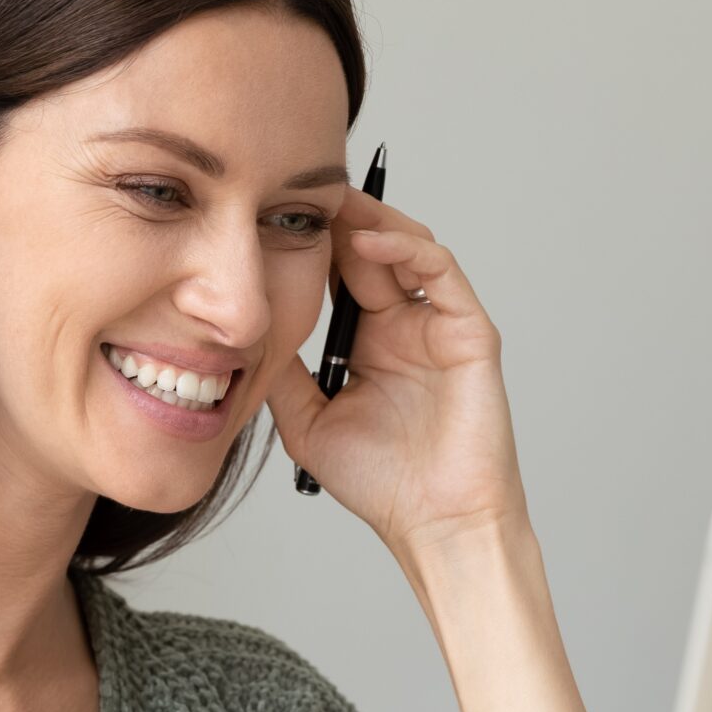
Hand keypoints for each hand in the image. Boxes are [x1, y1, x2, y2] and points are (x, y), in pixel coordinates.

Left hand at [263, 184, 530, 564]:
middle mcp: (404, 325)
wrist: (433, 524)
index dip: (311, 242)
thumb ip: (282, 371)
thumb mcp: (306, 419)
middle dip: (338, 216)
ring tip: (331, 202)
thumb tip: (242, 329)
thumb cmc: (380, 483)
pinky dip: (406, 248)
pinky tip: (368, 242)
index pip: (340, 272)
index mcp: (367, 341)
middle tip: (299, 187)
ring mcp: (438, 325)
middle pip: (371, 248)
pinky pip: (439, 272)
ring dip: (370, 220)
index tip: (270, 216)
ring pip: (409, 247)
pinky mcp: (470, 332)